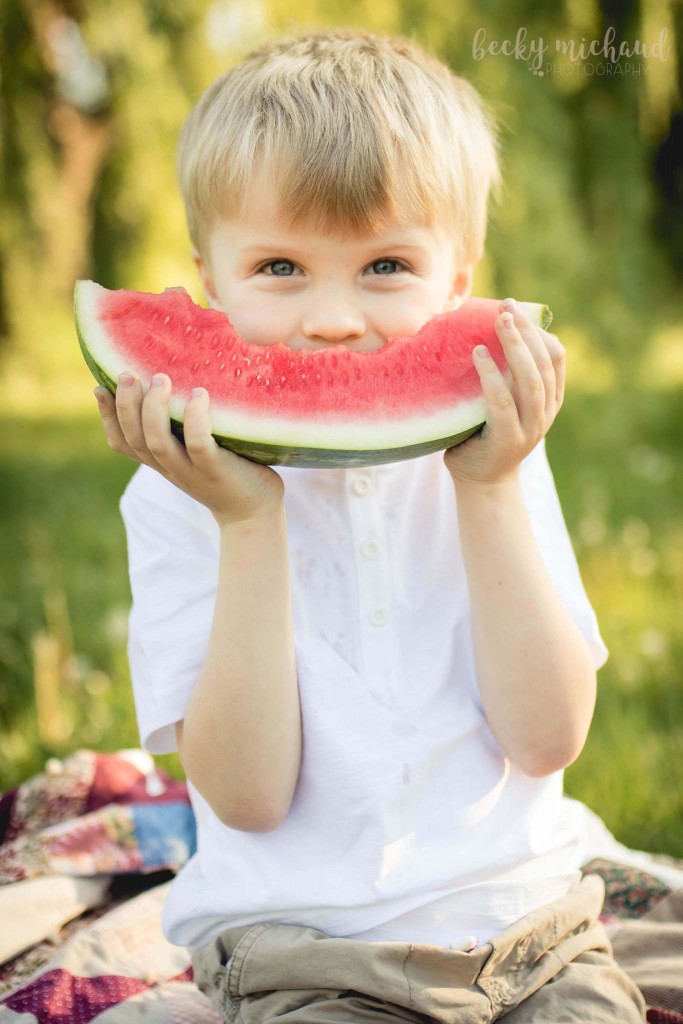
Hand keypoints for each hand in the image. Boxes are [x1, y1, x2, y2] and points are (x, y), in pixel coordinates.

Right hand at [95, 372, 284, 525]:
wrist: (254, 513)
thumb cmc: (230, 473)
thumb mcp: (198, 453)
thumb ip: (184, 429)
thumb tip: (183, 385)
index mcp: (162, 462)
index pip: (122, 443)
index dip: (107, 417)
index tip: (100, 387)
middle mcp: (170, 468)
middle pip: (134, 439)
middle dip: (126, 405)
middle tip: (129, 374)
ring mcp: (191, 471)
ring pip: (157, 442)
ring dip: (153, 409)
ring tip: (160, 379)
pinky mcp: (215, 470)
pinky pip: (197, 444)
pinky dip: (195, 419)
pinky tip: (200, 395)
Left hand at [444, 298, 565, 487]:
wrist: (481, 482)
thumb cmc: (485, 434)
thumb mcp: (504, 401)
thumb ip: (507, 376)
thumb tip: (488, 329)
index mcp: (550, 400)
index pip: (555, 357)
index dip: (538, 330)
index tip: (516, 308)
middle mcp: (546, 412)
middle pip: (544, 363)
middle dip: (527, 331)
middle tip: (506, 307)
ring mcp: (531, 428)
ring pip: (530, 380)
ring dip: (515, 347)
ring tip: (498, 322)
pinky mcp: (509, 439)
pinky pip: (502, 402)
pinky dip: (491, 376)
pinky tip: (478, 354)